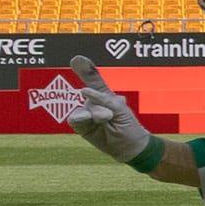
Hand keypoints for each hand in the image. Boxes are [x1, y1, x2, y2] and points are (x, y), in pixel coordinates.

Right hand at [31, 75, 151, 161]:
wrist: (129, 146)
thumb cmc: (128, 126)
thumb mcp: (120, 108)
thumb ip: (102, 98)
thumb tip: (84, 92)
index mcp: (104, 95)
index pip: (93, 79)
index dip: (85, 69)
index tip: (77, 59)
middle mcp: (92, 102)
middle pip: (89, 92)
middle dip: (97, 97)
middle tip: (109, 113)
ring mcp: (86, 113)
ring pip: (85, 107)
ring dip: (96, 112)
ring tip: (107, 118)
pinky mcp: (80, 125)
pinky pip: (75, 118)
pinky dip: (81, 117)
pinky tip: (87, 118)